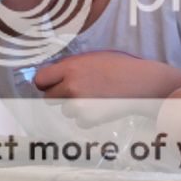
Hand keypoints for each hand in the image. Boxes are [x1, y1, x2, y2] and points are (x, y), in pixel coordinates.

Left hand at [35, 51, 180, 126]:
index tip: (51, 85)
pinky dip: (87, 118)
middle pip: (49, 98)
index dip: (46, 83)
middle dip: (60, 95)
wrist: (140, 83)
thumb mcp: (91, 59)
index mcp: (70, 68)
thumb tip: (52, 77)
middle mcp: (71, 86)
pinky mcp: (88, 119)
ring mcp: (79, 105)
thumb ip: (70, 67)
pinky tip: (100, 107)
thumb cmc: (119, 67)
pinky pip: (79, 121)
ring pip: (65, 110)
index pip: (40, 79)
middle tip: (76, 91)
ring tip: (95, 98)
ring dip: (75, 107)